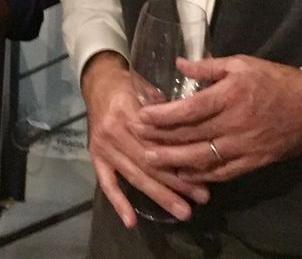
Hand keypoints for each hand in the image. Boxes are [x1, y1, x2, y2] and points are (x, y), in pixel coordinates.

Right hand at [81, 51, 209, 226]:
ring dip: (159, 195)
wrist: (98, 80)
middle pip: (150, 162)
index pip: (158, 141)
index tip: (206, 170)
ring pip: (134, 176)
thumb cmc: (129, 84)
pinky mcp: (95, 156)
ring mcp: (103, 146)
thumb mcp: (150, 89)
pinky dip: (118, 203)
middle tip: (202, 197)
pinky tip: (132, 222)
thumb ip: (167, 113)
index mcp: (129, 112)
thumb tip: (194, 136)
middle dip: (177, 182)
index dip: (182, 157)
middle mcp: (114, 132)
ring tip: (183, 211)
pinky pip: (107, 183)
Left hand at [135, 55, 301, 182]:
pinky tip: (183, 174)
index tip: (142, 116)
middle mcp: (234, 124)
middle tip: (137, 140)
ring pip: (203, 158)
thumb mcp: (241, 63)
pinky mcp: (254, 161)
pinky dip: (201, 176)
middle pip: (191, 136)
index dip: (163, 116)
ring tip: (151, 162)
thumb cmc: (274, 80)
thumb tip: (178, 64)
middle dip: (161, 140)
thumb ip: (208, 66)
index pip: (189, 109)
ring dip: (175, 162)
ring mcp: (244, 146)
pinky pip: (223, 172)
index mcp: (230, 96)